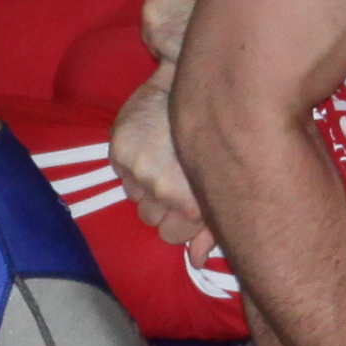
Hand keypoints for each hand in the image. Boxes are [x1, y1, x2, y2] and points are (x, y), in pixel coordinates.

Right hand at [111, 70, 212, 251]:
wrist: (201, 85)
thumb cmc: (224, 133)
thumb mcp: (222, 186)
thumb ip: (209, 229)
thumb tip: (196, 260)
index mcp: (192, 204)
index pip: (171, 236)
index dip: (180, 219)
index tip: (188, 199)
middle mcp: (164, 191)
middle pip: (150, 220)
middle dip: (162, 205)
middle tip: (176, 176)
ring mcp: (140, 170)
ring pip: (135, 198)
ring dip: (146, 185)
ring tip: (165, 159)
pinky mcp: (121, 149)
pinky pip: (121, 174)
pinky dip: (132, 163)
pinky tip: (152, 145)